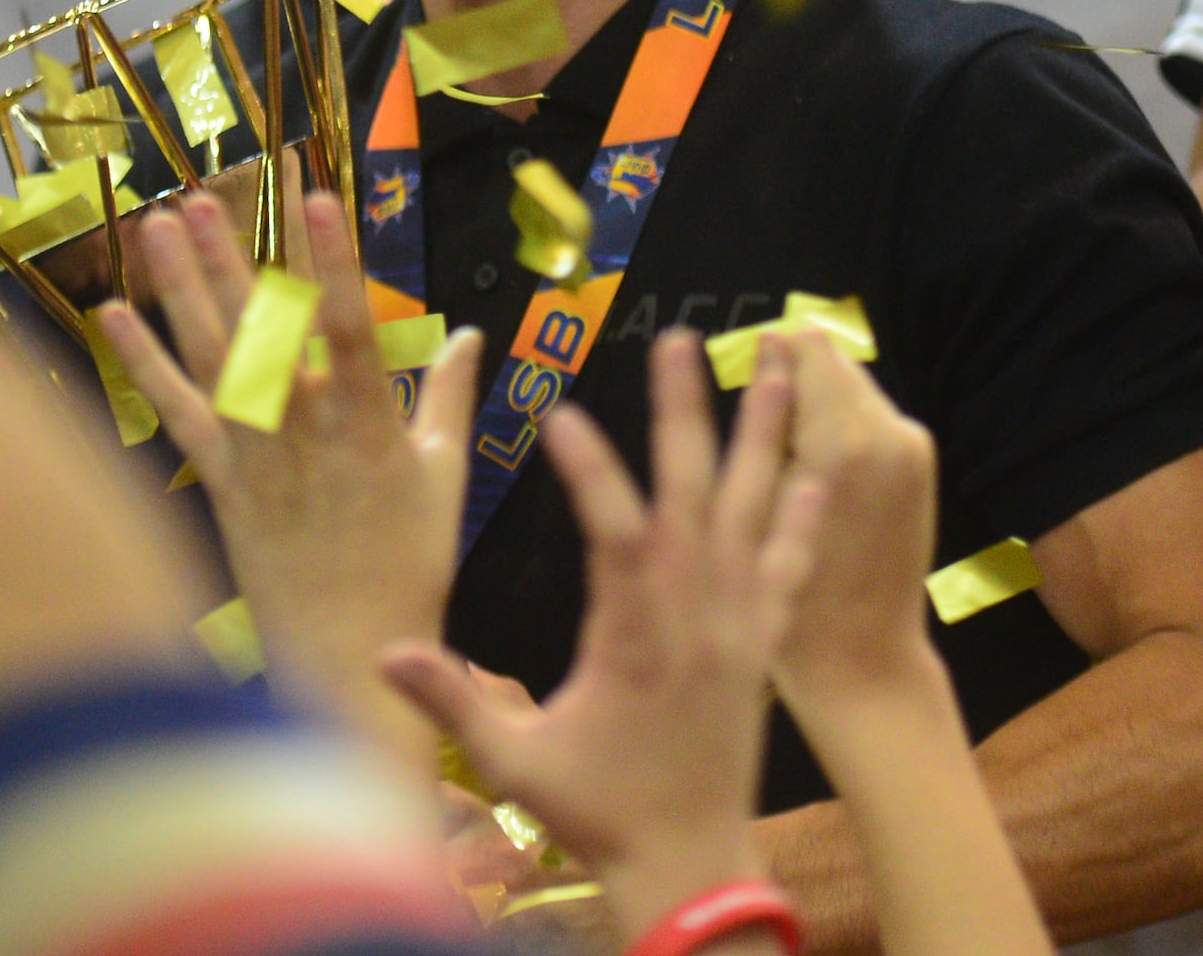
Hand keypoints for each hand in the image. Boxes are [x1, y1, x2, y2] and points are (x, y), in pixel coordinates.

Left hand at [96, 188, 482, 763]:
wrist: (347, 655)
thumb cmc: (408, 570)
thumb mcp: (444, 481)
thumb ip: (448, 399)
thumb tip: (469, 334)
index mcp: (367, 427)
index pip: (349, 326)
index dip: (333, 259)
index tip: (316, 196)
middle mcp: (301, 432)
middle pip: (260, 327)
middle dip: (229, 255)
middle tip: (200, 193)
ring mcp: (252, 455)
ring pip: (210, 355)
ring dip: (180, 285)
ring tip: (158, 222)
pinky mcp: (219, 481)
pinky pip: (174, 412)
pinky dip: (141, 364)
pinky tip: (111, 316)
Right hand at [375, 337, 814, 936]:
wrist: (689, 863)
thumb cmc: (599, 814)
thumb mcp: (517, 762)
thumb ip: (454, 702)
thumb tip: (384, 655)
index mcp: (632, 638)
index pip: (614, 534)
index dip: (590, 472)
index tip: (562, 415)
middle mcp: (694, 617)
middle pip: (693, 494)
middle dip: (685, 411)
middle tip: (680, 338)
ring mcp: (736, 625)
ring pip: (755, 511)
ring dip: (764, 435)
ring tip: (777, 363)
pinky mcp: (762, 644)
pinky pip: (790, 566)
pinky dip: (803, 515)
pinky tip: (818, 468)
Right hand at [756, 331, 944, 731]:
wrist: (863, 664)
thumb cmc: (789, 603)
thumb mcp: (755, 509)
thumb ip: (766, 420)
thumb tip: (767, 346)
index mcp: (843, 440)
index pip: (805, 345)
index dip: (765, 352)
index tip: (733, 378)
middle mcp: (890, 433)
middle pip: (831, 360)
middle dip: (789, 377)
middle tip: (750, 428)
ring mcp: (913, 449)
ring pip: (850, 387)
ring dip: (813, 403)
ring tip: (778, 458)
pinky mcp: (921, 465)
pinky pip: (869, 417)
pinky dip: (837, 427)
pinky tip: (811, 474)